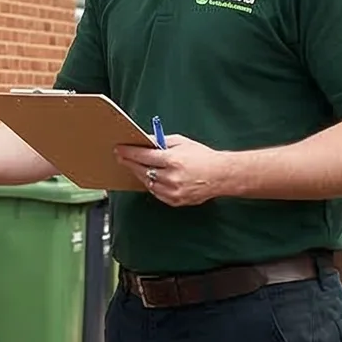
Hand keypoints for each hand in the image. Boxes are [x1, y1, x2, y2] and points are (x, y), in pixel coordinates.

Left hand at [115, 136, 237, 206]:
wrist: (222, 175)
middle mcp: (172, 177)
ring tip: (134, 166)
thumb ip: (160, 141)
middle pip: (142, 170)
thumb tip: (142, 140)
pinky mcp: (176, 201)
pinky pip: (156, 193)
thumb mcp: (181, 142)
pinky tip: (148, 177)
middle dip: (130, 162)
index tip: (119, 149)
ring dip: (139, 174)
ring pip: (147, 183)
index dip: (128, 152)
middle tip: (121, 157)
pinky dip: (151, 184)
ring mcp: (174, 192)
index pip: (143, 156)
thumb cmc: (202, 156)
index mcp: (173, 161)